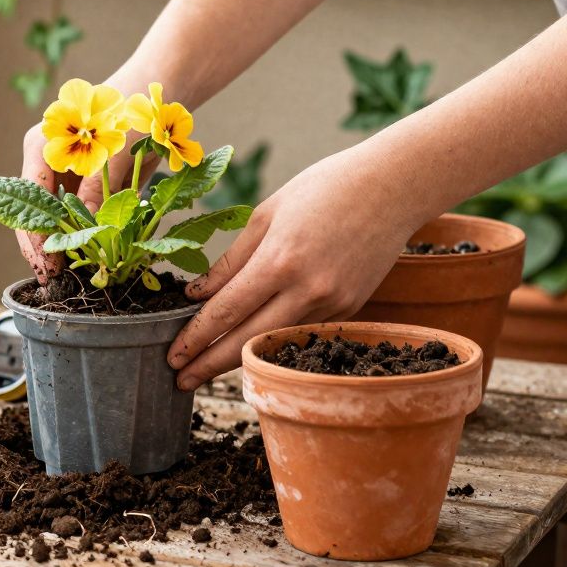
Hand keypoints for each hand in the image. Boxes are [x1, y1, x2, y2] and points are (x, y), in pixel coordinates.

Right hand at [16, 101, 159, 284]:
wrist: (160, 90)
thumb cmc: (132, 112)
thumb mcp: (114, 152)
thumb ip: (97, 190)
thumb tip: (84, 230)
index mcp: (43, 146)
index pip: (29, 199)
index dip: (35, 236)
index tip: (46, 266)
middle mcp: (49, 161)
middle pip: (35, 211)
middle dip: (41, 247)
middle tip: (51, 280)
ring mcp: (67, 172)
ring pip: (55, 216)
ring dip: (61, 244)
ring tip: (66, 275)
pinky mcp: (88, 181)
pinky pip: (79, 213)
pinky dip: (82, 232)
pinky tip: (85, 254)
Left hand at [167, 150, 420, 389]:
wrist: (394, 187)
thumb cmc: (324, 188)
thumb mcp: (266, 214)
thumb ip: (230, 261)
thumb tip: (196, 296)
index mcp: (280, 261)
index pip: (227, 311)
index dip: (196, 338)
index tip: (172, 355)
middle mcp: (308, 290)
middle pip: (248, 341)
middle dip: (210, 364)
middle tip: (180, 379)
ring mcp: (333, 304)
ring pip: (275, 340)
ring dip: (240, 357)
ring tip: (207, 366)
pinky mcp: (350, 309)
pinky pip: (301, 329)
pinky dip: (274, 337)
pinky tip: (251, 342)